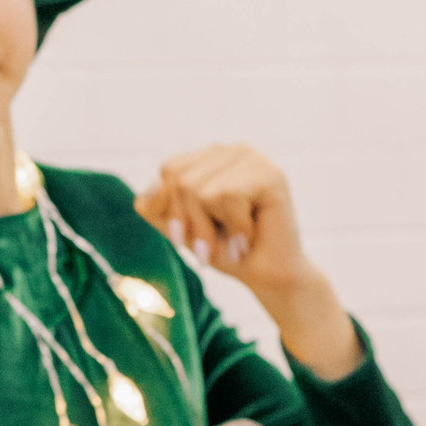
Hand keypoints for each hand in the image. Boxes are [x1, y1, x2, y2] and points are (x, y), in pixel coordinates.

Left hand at [136, 143, 359, 379]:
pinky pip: (228, 196)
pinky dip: (235, 227)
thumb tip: (158, 183)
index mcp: (208, 157)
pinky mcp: (271, 175)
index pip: (169, 170)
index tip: (188, 237)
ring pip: (201, 190)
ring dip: (212, 227)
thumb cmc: (222, 248)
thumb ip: (154, 205)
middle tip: (211, 244)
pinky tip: (249, 236)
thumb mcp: (176, 226)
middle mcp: (231, 151)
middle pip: (181, 180)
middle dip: (191, 221)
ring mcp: (253, 159)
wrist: (263, 275)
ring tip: (233, 240)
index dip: (172, 208)